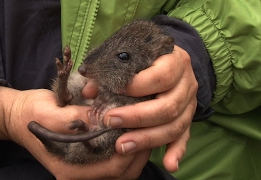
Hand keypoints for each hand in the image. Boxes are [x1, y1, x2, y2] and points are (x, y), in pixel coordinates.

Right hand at [0, 87, 150, 178]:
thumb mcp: (52, 113)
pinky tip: (129, 133)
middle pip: (121, 173)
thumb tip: (108, 118)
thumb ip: (78, 119)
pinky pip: (112, 161)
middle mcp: (78, 173)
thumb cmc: (31, 113)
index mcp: (70, 168)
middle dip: (139, 153)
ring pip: (119, 169)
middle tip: (150, 130)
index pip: (113, 169)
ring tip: (143, 131)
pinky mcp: (85, 159)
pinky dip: (125, 150)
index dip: (132, 152)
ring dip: (134, 152)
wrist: (18, 115)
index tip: (143, 130)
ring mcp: (82, 168)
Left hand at [83, 45, 197, 171]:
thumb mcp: (133, 58)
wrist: (172, 61)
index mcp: (175, 61)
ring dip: (148, 139)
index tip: (113, 91)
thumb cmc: (147, 59)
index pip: (161, 76)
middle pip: (168, 106)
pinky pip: (185, 137)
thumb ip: (112, 71)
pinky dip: (177, 151)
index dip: (137, 86)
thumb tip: (89, 91)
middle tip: (111, 122)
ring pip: (175, 126)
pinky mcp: (188, 119)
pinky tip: (169, 164)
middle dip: (137, 117)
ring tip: (123, 146)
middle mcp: (187, 84)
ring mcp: (189, 104)